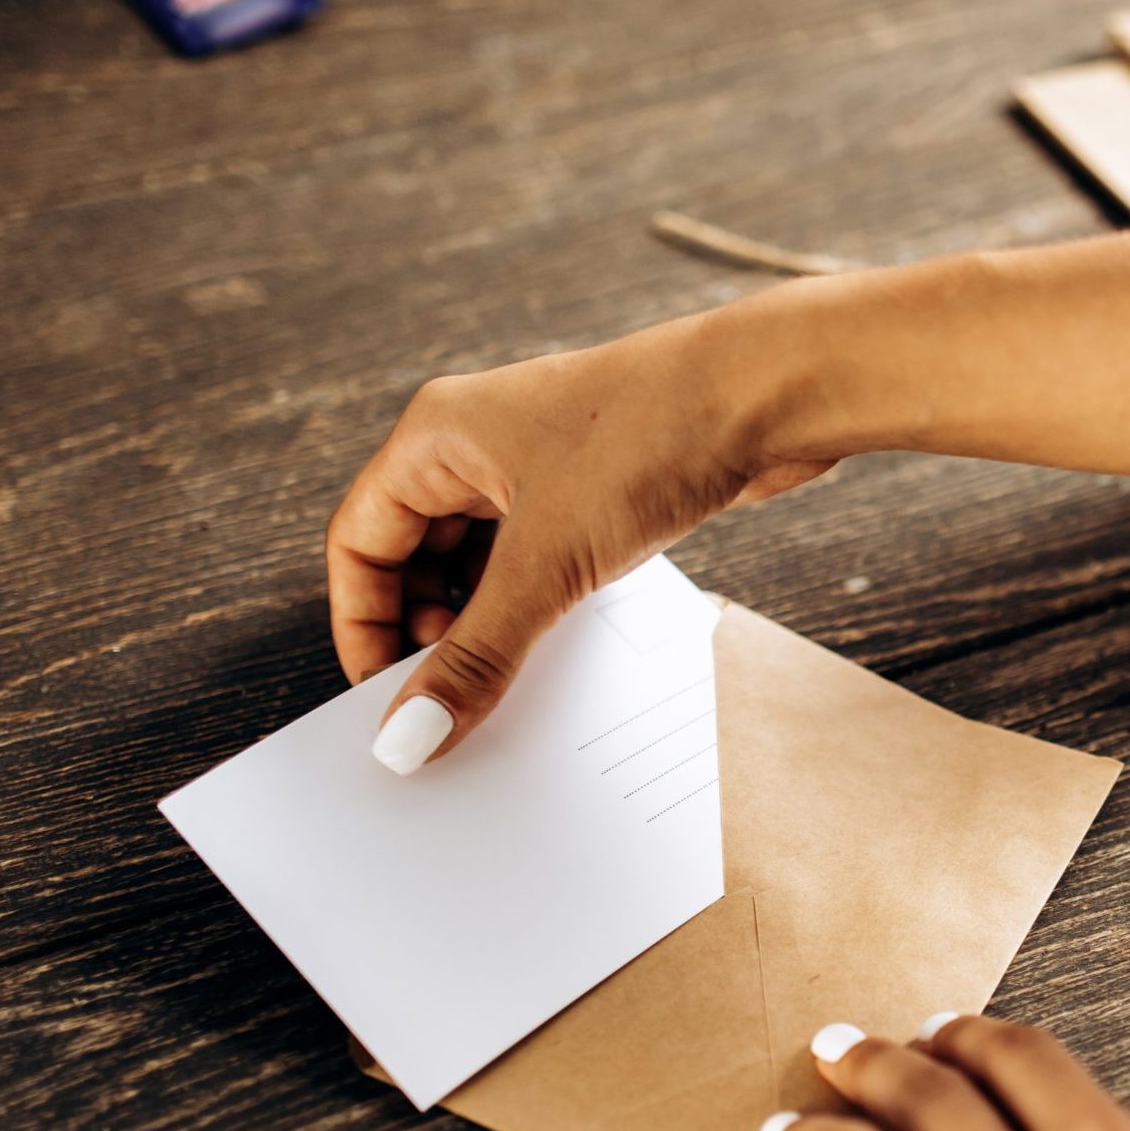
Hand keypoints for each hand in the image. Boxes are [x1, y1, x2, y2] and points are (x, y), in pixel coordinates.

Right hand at [324, 312, 830, 769]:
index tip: (387, 699)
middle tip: (450, 702)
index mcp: (436, 437)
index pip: (360, 542)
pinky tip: (559, 654)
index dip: (364, 624)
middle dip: (428, 632)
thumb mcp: (546, 565)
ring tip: (507, 686)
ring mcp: (540, 464)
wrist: (769, 394)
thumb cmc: (649, 440)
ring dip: (487, 625)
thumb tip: (409, 736)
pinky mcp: (597, 489)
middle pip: (416, 555)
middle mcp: (478, 444)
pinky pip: (543, 561)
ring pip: (483, 562)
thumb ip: (475, 655)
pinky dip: (539, 608)